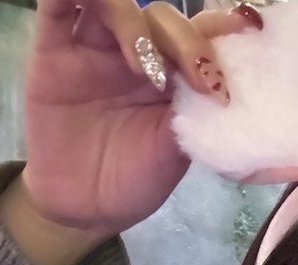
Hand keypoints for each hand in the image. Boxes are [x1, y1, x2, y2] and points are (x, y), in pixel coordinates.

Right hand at [19, 0, 259, 239]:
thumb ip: (195, 112)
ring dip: (136, 25)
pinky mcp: (54, 51)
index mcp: (173, 73)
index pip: (199, 31)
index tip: (244, 45)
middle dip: (187, 41)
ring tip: (148, 71)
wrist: (84, 210)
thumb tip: (225, 84)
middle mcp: (138, 52)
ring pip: (116, 3)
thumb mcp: (176, 151)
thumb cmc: (134, 181)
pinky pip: (58, 5)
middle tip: (199, 80)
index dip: (219, 32)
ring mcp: (95, 48)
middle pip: (163, 17)